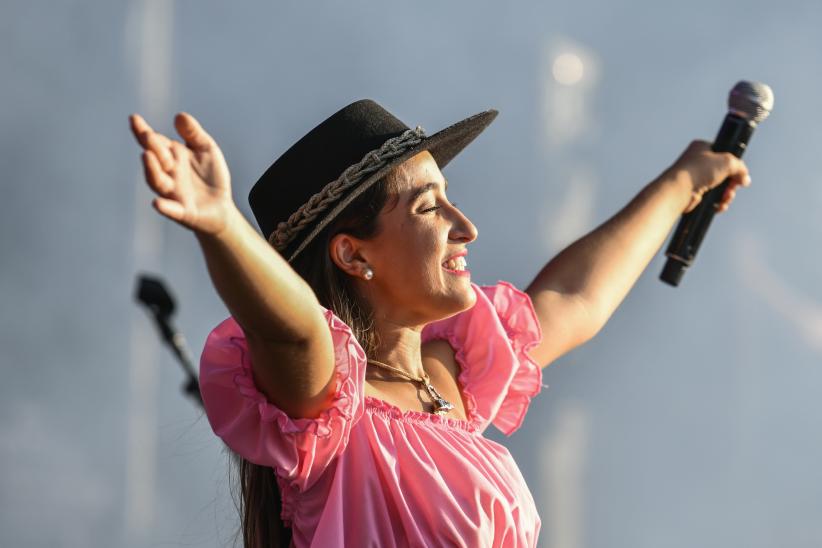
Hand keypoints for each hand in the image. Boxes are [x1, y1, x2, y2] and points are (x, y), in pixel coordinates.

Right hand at [130, 112, 233, 233]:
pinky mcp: (183, 212)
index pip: (155, 142)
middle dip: (151, 147)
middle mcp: (168, 174)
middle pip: (155, 159)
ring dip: (151, 170)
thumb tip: (179, 115)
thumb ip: (194, 134)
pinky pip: (171, 210)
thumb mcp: (207, 149)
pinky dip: (164, 207)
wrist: (221, 206)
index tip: (134, 118)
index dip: (143, 131)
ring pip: (158, 182)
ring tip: (147, 155)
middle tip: (147, 135)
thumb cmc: (211, 175)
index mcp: (172, 156)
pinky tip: (157, 203)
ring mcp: (173, 193)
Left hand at [667, 140, 750, 213]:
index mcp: (702, 148)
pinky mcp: (694, 193)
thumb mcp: (726, 161)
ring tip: (726, 198)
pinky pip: (711, 198)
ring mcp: (695, 178)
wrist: (679, 190)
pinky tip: (719, 205)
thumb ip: (740, 167)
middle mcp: (697, 162)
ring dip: (727, 194)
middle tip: (732, 188)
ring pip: (719, 187)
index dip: (733, 165)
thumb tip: (745, 178)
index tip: (739, 174)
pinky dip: (718, 203)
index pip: (724, 155)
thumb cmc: (698, 170)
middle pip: (724, 173)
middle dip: (732, 184)